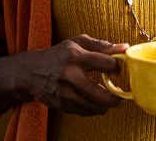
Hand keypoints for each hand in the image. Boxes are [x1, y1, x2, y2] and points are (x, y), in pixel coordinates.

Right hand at [11, 34, 127, 115]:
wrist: (30, 72)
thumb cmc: (58, 55)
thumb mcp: (77, 43)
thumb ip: (102, 45)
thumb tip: (125, 48)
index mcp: (75, 56)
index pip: (106, 63)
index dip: (117, 67)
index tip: (118, 69)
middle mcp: (69, 75)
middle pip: (102, 94)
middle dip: (116, 97)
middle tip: (120, 95)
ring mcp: (64, 92)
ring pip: (94, 107)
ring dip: (105, 105)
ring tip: (109, 99)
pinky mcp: (61, 104)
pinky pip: (85, 112)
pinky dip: (93, 109)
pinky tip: (95, 102)